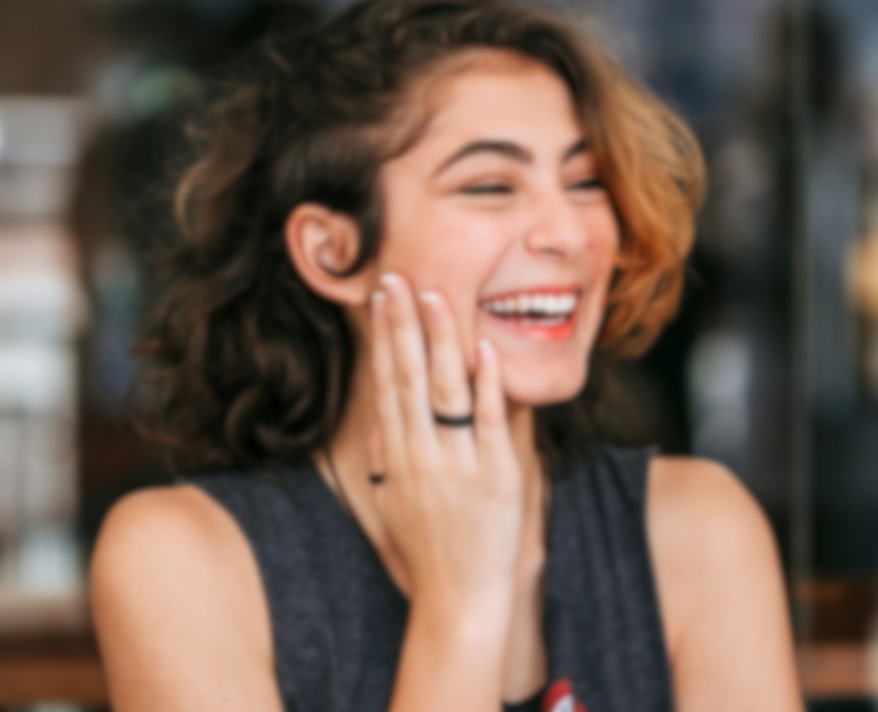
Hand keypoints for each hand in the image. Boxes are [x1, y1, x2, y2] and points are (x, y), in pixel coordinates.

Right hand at [367, 272, 522, 616]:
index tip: (381, 297)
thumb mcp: (391, 501)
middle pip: (410, 377)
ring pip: (447, 391)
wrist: (459, 600)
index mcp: (398, 455)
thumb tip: (381, 413)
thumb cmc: (425, 550)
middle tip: (397, 278)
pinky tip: (484, 350)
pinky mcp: (496, 477)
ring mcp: (459, 465)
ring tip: (436, 298)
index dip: (384, 337)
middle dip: (403, 324)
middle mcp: (422, 455)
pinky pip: (489, 424)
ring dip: (442, 341)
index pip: (388, 382)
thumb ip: (387, 454)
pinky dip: (487, 386)